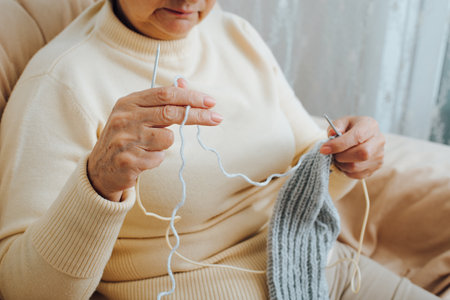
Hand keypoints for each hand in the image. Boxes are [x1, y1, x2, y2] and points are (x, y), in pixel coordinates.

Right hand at [87, 79, 221, 201]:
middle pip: (170, 113)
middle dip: (198, 115)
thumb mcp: (138, 114)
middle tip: (217, 118)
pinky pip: (158, 158)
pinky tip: (142, 159)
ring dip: (166, 143)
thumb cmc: (127, 137)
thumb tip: (185, 84)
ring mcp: (125, 140)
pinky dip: (156, 159)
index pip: (165, 94)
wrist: (100, 168)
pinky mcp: (129, 160)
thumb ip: (161, 101)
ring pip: (167, 138)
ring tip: (149, 146)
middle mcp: (125, 118)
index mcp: (128, 102)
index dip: (190, 97)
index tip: (210, 101)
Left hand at [319, 116, 384, 178]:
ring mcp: (379, 155)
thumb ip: (336, 126)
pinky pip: (357, 174)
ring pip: (357, 167)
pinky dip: (346, 170)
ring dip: (341, 164)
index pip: (357, 137)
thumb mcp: (342, 122)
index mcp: (370, 126)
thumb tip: (332, 134)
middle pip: (362, 154)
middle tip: (332, 154)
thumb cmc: (349, 129)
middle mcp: (379, 140)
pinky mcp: (376, 167)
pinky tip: (344, 162)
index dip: (338, 145)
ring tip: (337, 157)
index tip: (324, 149)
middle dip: (341, 156)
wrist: (360, 137)